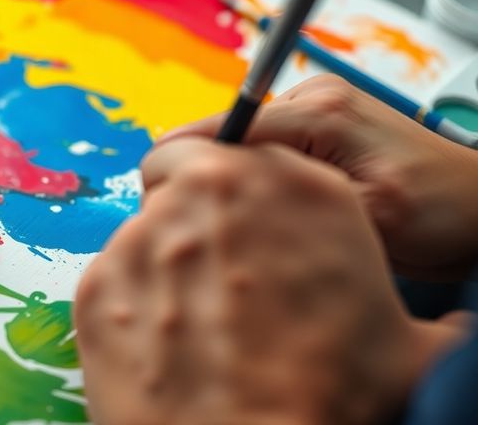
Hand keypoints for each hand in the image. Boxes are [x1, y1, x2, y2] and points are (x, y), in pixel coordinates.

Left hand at [75, 139, 464, 424]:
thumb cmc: (329, 395)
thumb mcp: (403, 344)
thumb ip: (411, 310)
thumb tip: (457, 330)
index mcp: (295, 186)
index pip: (240, 148)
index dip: (230, 181)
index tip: (231, 211)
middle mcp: (213, 192)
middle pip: (179, 171)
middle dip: (185, 201)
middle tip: (207, 260)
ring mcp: (147, 234)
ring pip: (144, 226)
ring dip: (161, 258)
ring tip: (193, 320)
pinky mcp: (100, 279)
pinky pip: (112, 275)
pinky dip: (131, 301)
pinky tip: (164, 342)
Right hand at [160, 75, 477, 280]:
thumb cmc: (440, 213)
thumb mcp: (364, 215)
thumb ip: (292, 200)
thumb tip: (222, 198)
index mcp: (317, 113)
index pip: (218, 128)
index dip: (176, 165)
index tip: (153, 205)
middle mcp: (309, 99)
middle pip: (220, 138)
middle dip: (205, 182)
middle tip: (203, 232)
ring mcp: (311, 111)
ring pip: (235, 152)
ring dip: (228, 188)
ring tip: (238, 230)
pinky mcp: (313, 129)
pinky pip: (258, 157)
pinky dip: (250, 187)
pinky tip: (263, 218)